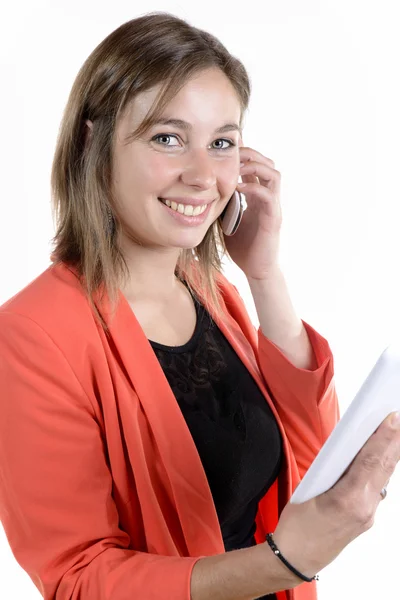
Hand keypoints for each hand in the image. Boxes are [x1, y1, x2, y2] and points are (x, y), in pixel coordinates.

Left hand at [223, 145, 282, 280]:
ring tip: (237, 167)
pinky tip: (238, 188)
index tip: (225, 149)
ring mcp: (273, 207)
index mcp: (257, 196)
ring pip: (274, 174)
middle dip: (251, 154)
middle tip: (232, 153)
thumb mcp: (226, 218)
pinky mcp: (274, 219)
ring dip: (255, 166)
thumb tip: (201, 192)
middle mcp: (268, 198)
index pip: (255, 166)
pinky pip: (268, 195)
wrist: (256, 269)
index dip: (244, 155)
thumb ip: (221, 204)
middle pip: (267, 163)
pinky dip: (253, 187)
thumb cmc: (242, 246)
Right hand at [269, 411, 399, 581]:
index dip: (383, 437)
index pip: (370, 461)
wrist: (294, 559)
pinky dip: (381, 471)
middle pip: (383, 469)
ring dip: (390, 456)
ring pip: (383, 479)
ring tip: (395, 435)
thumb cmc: (296, 527)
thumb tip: (346, 450)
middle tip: (398, 419)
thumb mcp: (308, 489)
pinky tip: (382, 459)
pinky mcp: (365, 520)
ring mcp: (367, 516)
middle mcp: (364, 509)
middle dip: (394, 442)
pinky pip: (377, 489)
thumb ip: (330, 468)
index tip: (392, 418)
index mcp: (348, 500)